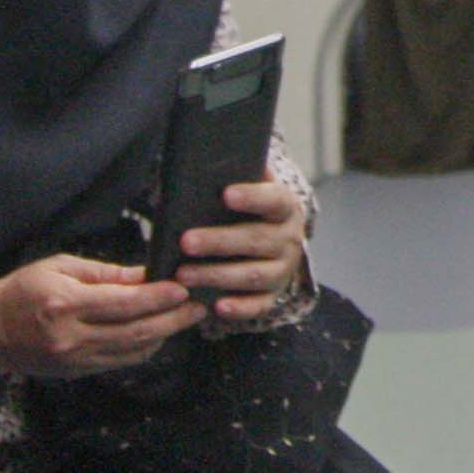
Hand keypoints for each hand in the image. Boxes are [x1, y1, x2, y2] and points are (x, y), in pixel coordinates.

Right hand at [0, 254, 203, 379]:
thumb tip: (144, 274)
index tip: (183, 287)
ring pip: (133, 350)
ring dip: (165, 334)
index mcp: (65, 304)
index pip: (123, 303)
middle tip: (199, 306)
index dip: (158, 297)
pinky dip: (145, 348)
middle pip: (135, 330)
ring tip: (187, 318)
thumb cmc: (21, 291)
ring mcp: (76, 359)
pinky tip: (159, 333)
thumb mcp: (58, 267)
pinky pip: (121, 361)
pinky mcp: (78, 372)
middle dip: (173, 318)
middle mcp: (72, 336)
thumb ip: (103, 273)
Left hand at [175, 178, 313, 322]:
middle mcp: (289, 239)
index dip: (252, 197)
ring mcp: (283, 269)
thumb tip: (196, 164)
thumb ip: (233, 177)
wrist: (278, 242)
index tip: (225, 193)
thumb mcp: (250, 190)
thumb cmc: (251, 211)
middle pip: (256, 240)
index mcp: (284, 207)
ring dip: (218, 275)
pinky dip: (240, 308)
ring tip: (184, 274)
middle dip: (219, 242)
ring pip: (254, 275)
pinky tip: (217, 306)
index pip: (273, 199)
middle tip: (186, 241)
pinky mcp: (273, 296)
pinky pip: (259, 305)